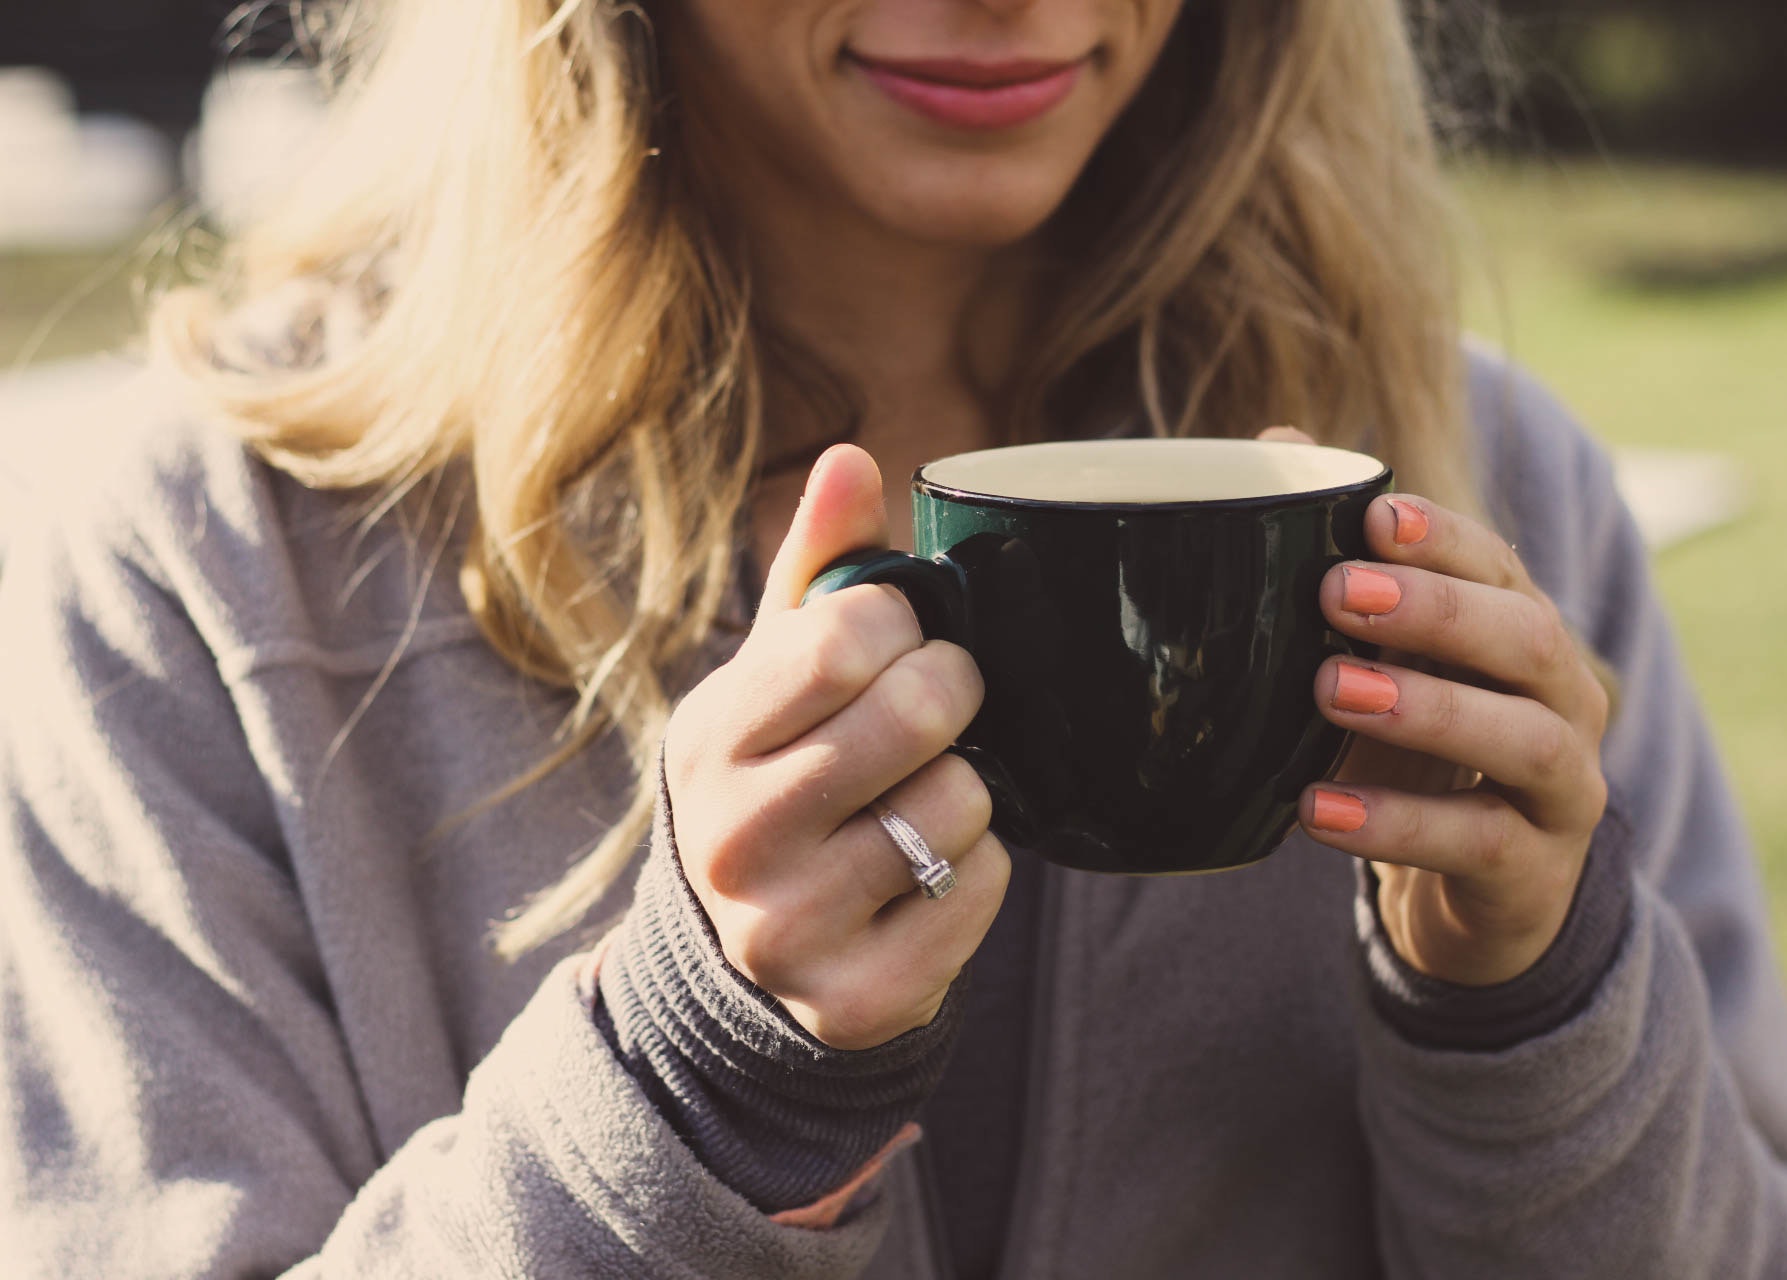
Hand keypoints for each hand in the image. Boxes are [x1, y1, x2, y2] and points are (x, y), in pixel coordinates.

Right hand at [664, 445, 1009, 1049]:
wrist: (745, 957)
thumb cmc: (780, 777)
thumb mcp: (774, 677)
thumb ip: (818, 570)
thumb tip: (853, 457)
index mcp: (707, 740)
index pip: (842, 637)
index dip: (900, 624)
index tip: (896, 641)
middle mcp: (732, 840)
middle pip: (916, 713)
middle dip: (951, 694)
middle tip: (938, 708)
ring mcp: (789, 929)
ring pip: (960, 803)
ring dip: (965, 790)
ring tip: (916, 802)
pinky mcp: (857, 999)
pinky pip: (983, 888)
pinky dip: (979, 870)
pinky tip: (925, 873)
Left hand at [1287, 456, 1609, 985]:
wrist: (1476, 895)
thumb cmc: (1419, 754)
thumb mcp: (1379, 662)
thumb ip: (1337, 564)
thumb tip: (1275, 439)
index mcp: (1521, 632)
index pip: (1499, 568)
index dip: (1444, 539)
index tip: (1373, 515)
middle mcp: (1561, 698)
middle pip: (1527, 637)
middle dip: (1436, 610)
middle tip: (1337, 594)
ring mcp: (1562, 787)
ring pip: (1525, 738)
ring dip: (1428, 709)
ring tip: (1328, 691)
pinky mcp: (1535, 872)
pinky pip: (1480, 844)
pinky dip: (1398, 825)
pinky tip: (1316, 811)